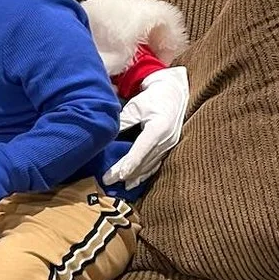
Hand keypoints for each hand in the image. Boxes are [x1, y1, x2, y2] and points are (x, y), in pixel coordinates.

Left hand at [103, 66, 188, 189]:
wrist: (174, 93)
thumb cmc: (152, 98)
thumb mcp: (135, 107)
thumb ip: (122, 122)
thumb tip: (105, 136)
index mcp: (158, 128)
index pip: (140, 152)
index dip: (126, 165)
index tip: (115, 175)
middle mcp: (166, 140)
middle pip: (143, 162)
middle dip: (125, 173)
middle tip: (108, 181)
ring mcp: (169, 146)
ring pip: (150, 165)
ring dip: (134, 176)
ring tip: (119, 186)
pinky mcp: (169, 148)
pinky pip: (155, 164)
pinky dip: (144, 174)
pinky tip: (134, 182)